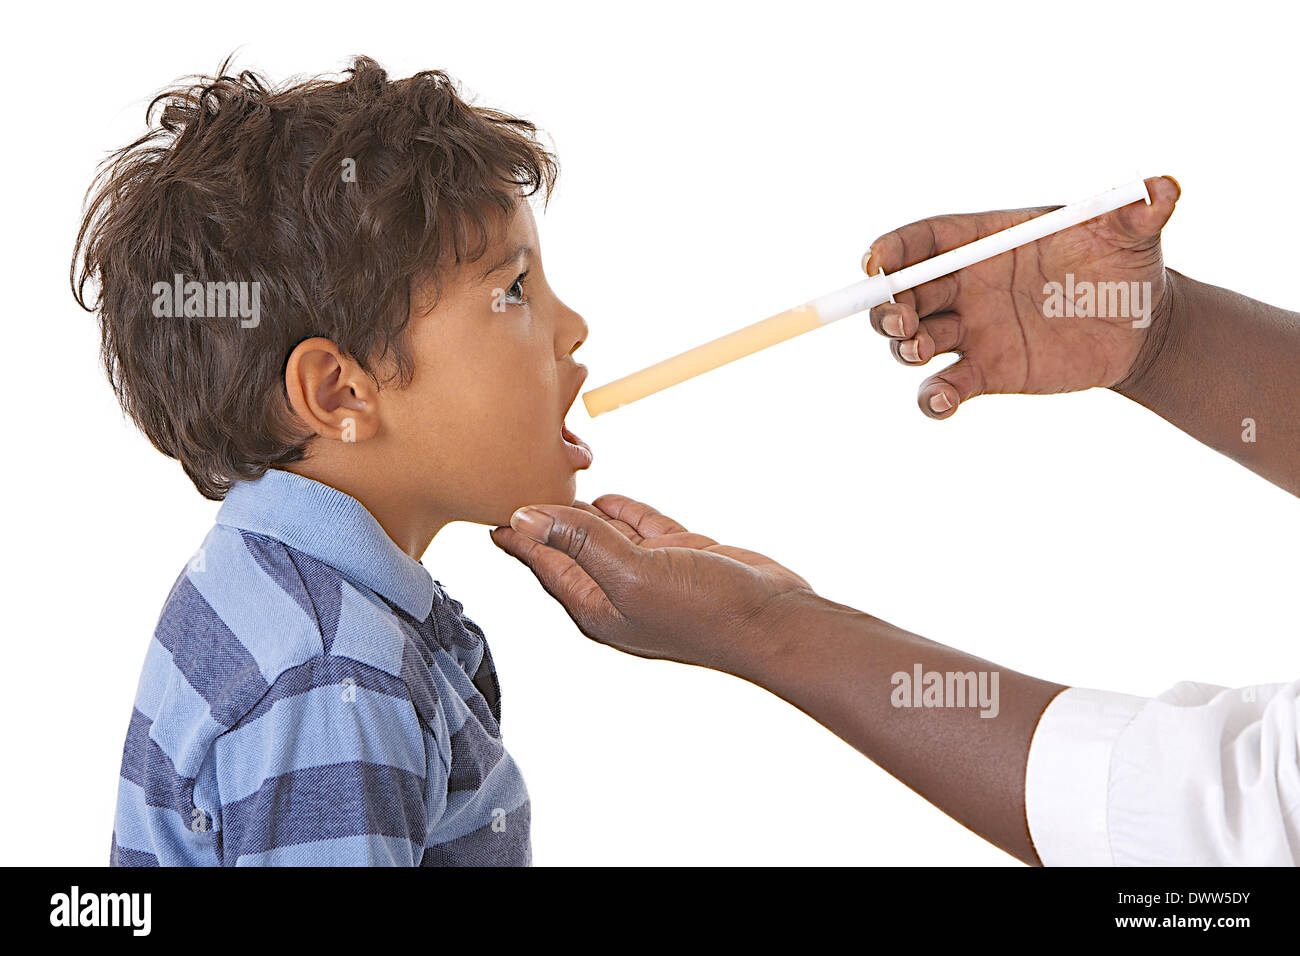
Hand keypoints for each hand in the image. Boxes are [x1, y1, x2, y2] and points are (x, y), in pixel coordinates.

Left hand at [489, 494, 814, 670]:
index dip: (517, 536)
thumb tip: (524, 516)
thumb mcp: (631, 572)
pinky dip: (623, 512)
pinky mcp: (681, 557)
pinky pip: (641, 529)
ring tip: (551, 484)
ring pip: (604, 535)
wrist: (772, 621)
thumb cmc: (703, 610)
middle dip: (543, 520)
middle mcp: (617, 592)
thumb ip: (579, 541)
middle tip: (514, 483)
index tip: (488, 509)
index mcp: (595, 605)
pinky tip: (606, 496)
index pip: (543, 564)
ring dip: (581, 512)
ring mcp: (650, 575)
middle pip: (568, 549)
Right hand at [864, 175, 1180, 417]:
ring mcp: (971, 332)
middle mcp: (966, 286)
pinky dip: (932, 400)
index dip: (892, 250)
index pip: (922, 241)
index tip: (875, 263)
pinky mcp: (986, 373)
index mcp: (984, 241)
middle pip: (902, 293)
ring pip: (911, 340)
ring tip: (923, 349)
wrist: (1142, 326)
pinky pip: (943, 389)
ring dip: (904, 346)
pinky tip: (942, 401)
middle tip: (899, 319)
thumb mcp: (1135, 232)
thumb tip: (1165, 188)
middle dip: (886, 306)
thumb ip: (1141, 209)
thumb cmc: (1128, 266)